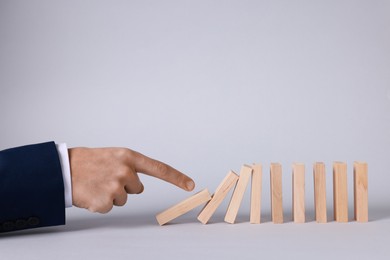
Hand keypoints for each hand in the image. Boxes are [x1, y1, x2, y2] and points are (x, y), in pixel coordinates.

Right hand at [68, 147, 194, 212]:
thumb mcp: (113, 156)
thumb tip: (139, 185)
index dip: (176, 177)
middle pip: (138, 188)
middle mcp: (125, 170)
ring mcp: (116, 186)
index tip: (191, 184)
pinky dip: (102, 203)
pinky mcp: (105, 201)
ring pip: (124, 199)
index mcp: (129, 157)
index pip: (159, 168)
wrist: (64, 168)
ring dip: (112, 195)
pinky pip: (111, 207)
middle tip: (106, 177)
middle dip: (125, 186)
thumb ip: (130, 166)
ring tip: (97, 184)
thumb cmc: (90, 162)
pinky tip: (92, 192)